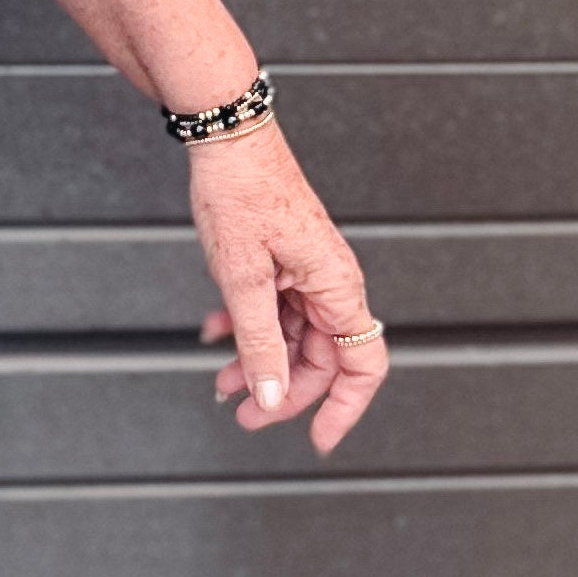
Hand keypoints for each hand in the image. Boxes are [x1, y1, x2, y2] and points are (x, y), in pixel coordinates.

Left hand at [189, 123, 390, 454]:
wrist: (225, 135)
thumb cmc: (240, 192)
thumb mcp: (243, 278)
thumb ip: (258, 342)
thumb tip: (272, 396)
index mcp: (337, 286)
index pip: (362, 365)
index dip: (344, 408)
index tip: (319, 441)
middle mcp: (330, 282)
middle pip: (321, 358)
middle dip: (283, 391)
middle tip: (243, 413)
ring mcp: (307, 271)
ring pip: (292, 336)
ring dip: (259, 362)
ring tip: (222, 383)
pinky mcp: (284, 260)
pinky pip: (275, 308)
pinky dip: (246, 326)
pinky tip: (214, 332)